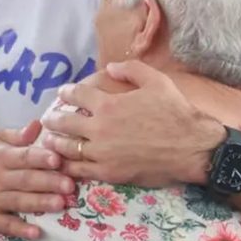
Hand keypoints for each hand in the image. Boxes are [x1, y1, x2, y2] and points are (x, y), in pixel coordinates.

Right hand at [0, 120, 74, 238]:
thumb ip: (18, 135)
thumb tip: (39, 125)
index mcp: (0, 157)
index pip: (23, 157)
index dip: (40, 158)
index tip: (58, 159)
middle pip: (25, 180)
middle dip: (48, 183)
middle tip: (69, 185)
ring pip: (18, 202)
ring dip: (39, 203)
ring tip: (60, 204)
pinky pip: (5, 225)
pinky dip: (20, 229)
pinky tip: (36, 232)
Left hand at [41, 60, 223, 186]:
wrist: (192, 148)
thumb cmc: (176, 113)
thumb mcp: (157, 81)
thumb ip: (131, 70)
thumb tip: (109, 68)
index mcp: (109, 105)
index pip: (76, 96)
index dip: (66, 93)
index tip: (62, 94)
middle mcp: (100, 129)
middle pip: (64, 123)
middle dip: (52, 119)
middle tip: (47, 119)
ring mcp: (102, 153)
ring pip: (67, 148)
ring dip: (55, 143)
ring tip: (49, 140)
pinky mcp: (109, 173)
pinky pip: (80, 170)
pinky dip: (68, 166)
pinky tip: (63, 163)